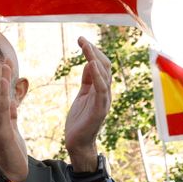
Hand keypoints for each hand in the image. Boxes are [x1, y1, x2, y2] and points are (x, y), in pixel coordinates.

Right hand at [0, 63, 27, 181]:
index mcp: (0, 119)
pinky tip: (5, 91)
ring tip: (5, 69)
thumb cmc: (12, 154)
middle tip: (5, 59)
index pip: (1, 96)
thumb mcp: (13, 131)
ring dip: (2, 84)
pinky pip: (3, 113)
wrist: (10, 173)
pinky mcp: (3, 133)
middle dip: (2, 76)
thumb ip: (11, 117)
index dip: (4, 80)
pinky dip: (3, 100)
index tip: (7, 64)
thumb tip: (11, 103)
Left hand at [64, 37, 111, 169]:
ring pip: (104, 75)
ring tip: (86, 47)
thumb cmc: (79, 120)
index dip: (92, 52)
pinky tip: (92, 65)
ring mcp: (104, 100)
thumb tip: (90, 63)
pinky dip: (98, 76)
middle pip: (104, 66)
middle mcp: (105, 92)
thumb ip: (87, 81)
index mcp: (100, 88)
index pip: (100, 65)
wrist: (77, 142)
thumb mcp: (82, 95)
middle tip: (81, 39)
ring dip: (95, 59)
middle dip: (93, 51)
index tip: (81, 40)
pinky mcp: (100, 109)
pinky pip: (101, 89)